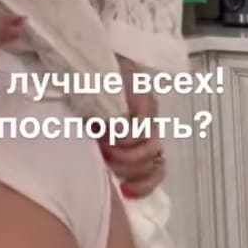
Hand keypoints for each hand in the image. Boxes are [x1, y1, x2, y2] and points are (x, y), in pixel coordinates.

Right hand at [100, 61, 166, 200]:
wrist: (91, 55)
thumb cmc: (90, 91)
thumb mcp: (95, 125)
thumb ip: (105, 146)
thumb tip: (103, 176)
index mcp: (141, 135)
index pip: (157, 169)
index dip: (145, 185)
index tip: (125, 192)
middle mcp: (150, 125)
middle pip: (151, 164)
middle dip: (125, 168)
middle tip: (101, 155)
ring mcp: (150, 112)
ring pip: (148, 150)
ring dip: (122, 154)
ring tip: (101, 144)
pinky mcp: (145, 100)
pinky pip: (137, 131)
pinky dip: (121, 136)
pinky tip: (103, 130)